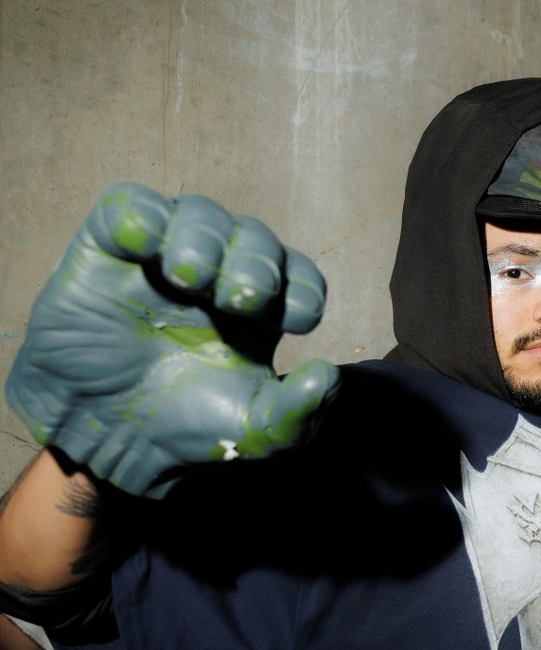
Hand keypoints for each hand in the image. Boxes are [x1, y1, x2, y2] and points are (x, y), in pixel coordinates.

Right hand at [6, 184, 338, 496]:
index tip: (297, 320)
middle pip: (253, 238)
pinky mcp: (109, 251)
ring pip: (197, 213)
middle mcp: (217, 277)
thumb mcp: (250, 436)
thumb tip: (327, 376)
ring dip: (205, 238)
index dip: (303, 285)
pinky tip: (145, 244)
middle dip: (257, 262)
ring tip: (191, 277)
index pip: (295, 274)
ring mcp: (163, 258)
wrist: (105, 442)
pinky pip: (128, 208)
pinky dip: (140, 214)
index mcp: (259, 311)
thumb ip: (295, 413)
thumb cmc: (184, 429)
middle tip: (242, 298)